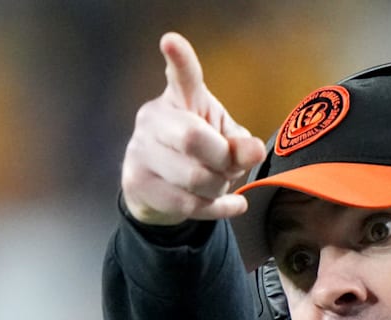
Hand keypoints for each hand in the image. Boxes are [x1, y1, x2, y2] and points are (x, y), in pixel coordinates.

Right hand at [120, 33, 267, 225]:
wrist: (156, 189)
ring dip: (218, 187)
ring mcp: (140, 150)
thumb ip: (240, 143)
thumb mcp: (224, 141)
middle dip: (222, 160)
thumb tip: (253, 151)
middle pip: (194, 140)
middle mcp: (154, 119)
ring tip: (220, 184)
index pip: (182, 76)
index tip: (171, 41)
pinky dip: (218, 208)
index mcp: (180, 98)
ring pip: (192, 178)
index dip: (179, 59)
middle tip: (230, 167)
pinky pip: (187, 204)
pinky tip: (233, 205)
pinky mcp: (136, 182)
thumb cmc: (197, 153)